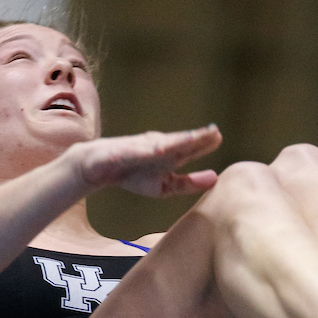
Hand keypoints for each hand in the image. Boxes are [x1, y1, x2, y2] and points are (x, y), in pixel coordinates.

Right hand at [69, 126, 221, 197]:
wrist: (99, 168)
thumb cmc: (134, 175)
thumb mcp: (166, 186)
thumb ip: (189, 183)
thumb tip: (216, 178)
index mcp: (170, 155)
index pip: (191, 148)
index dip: (205, 143)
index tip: (219, 136)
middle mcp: (157, 147)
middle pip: (179, 142)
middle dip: (194, 137)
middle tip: (213, 130)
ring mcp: (140, 148)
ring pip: (160, 143)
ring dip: (175, 140)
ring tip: (191, 138)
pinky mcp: (122, 152)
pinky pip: (136, 151)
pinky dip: (146, 150)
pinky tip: (157, 149)